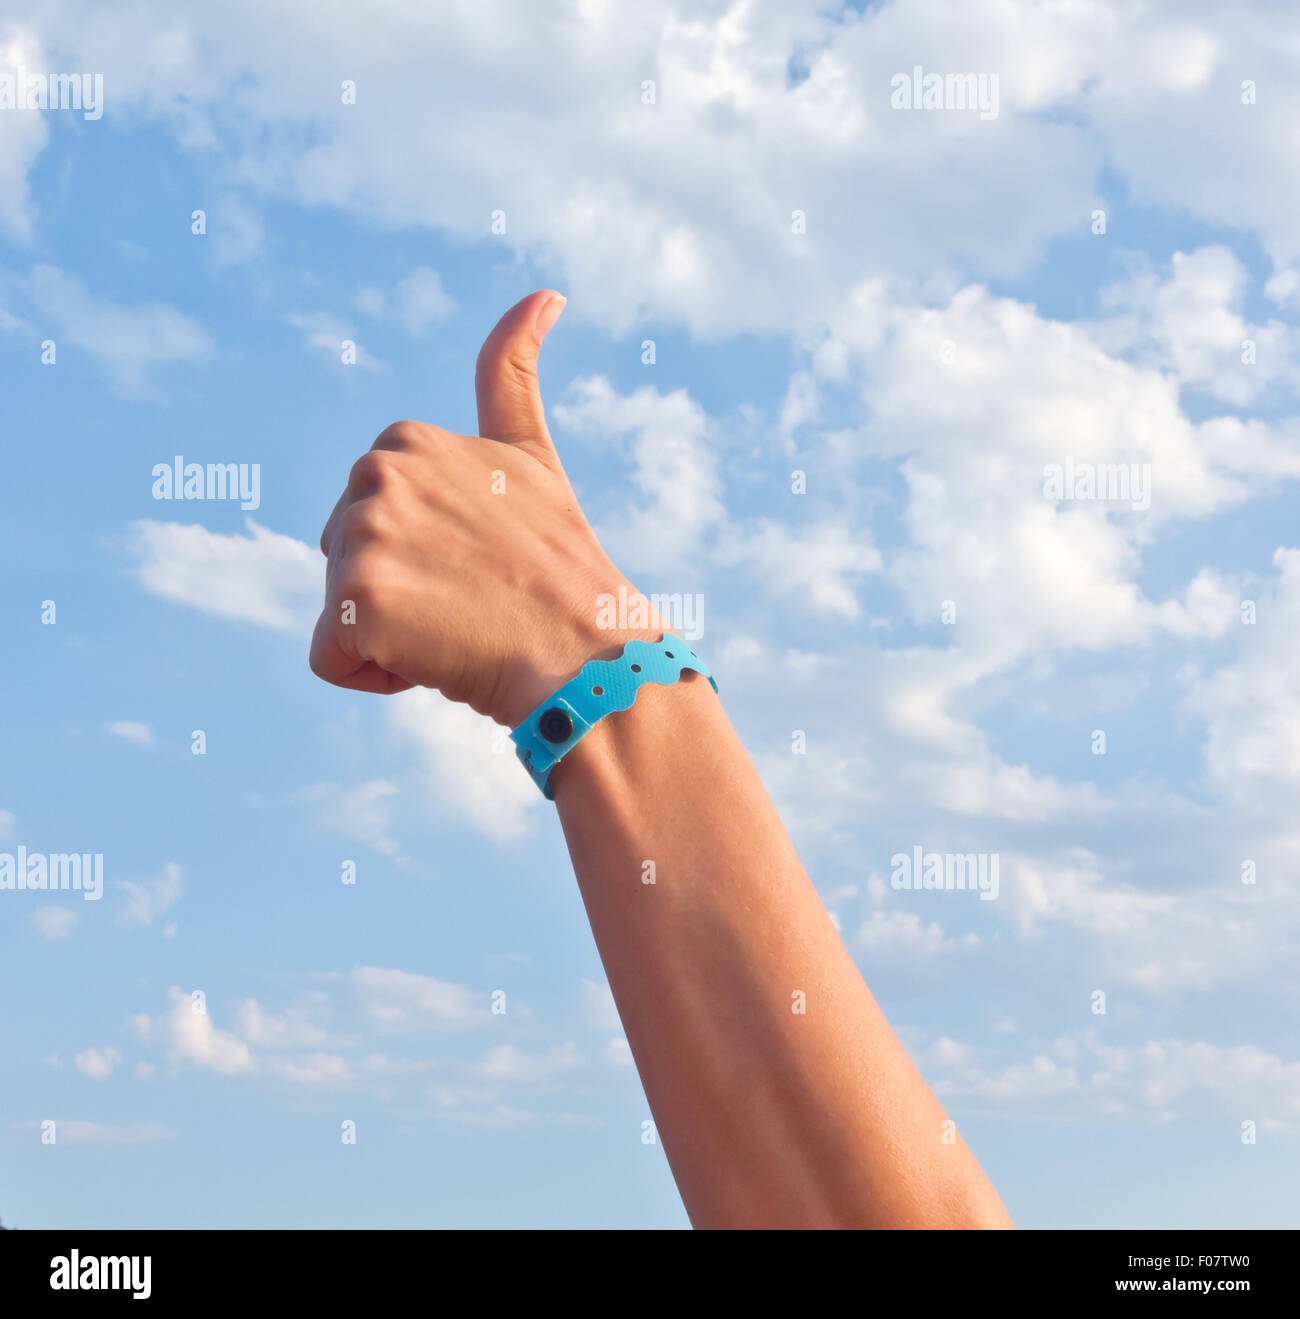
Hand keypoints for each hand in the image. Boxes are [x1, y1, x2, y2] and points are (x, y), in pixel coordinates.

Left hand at [309, 290, 660, 726]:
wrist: (587, 651)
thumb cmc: (561, 567)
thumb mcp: (531, 455)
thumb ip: (513, 374)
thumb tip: (545, 292)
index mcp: (404, 440)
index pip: (369, 524)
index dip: (420, 557)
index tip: (479, 563)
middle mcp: (375, 473)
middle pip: (342, 562)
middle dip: (397, 592)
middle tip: (470, 599)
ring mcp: (366, 532)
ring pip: (336, 610)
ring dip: (389, 635)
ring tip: (457, 628)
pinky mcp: (358, 599)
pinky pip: (329, 659)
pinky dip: (373, 675)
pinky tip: (433, 659)